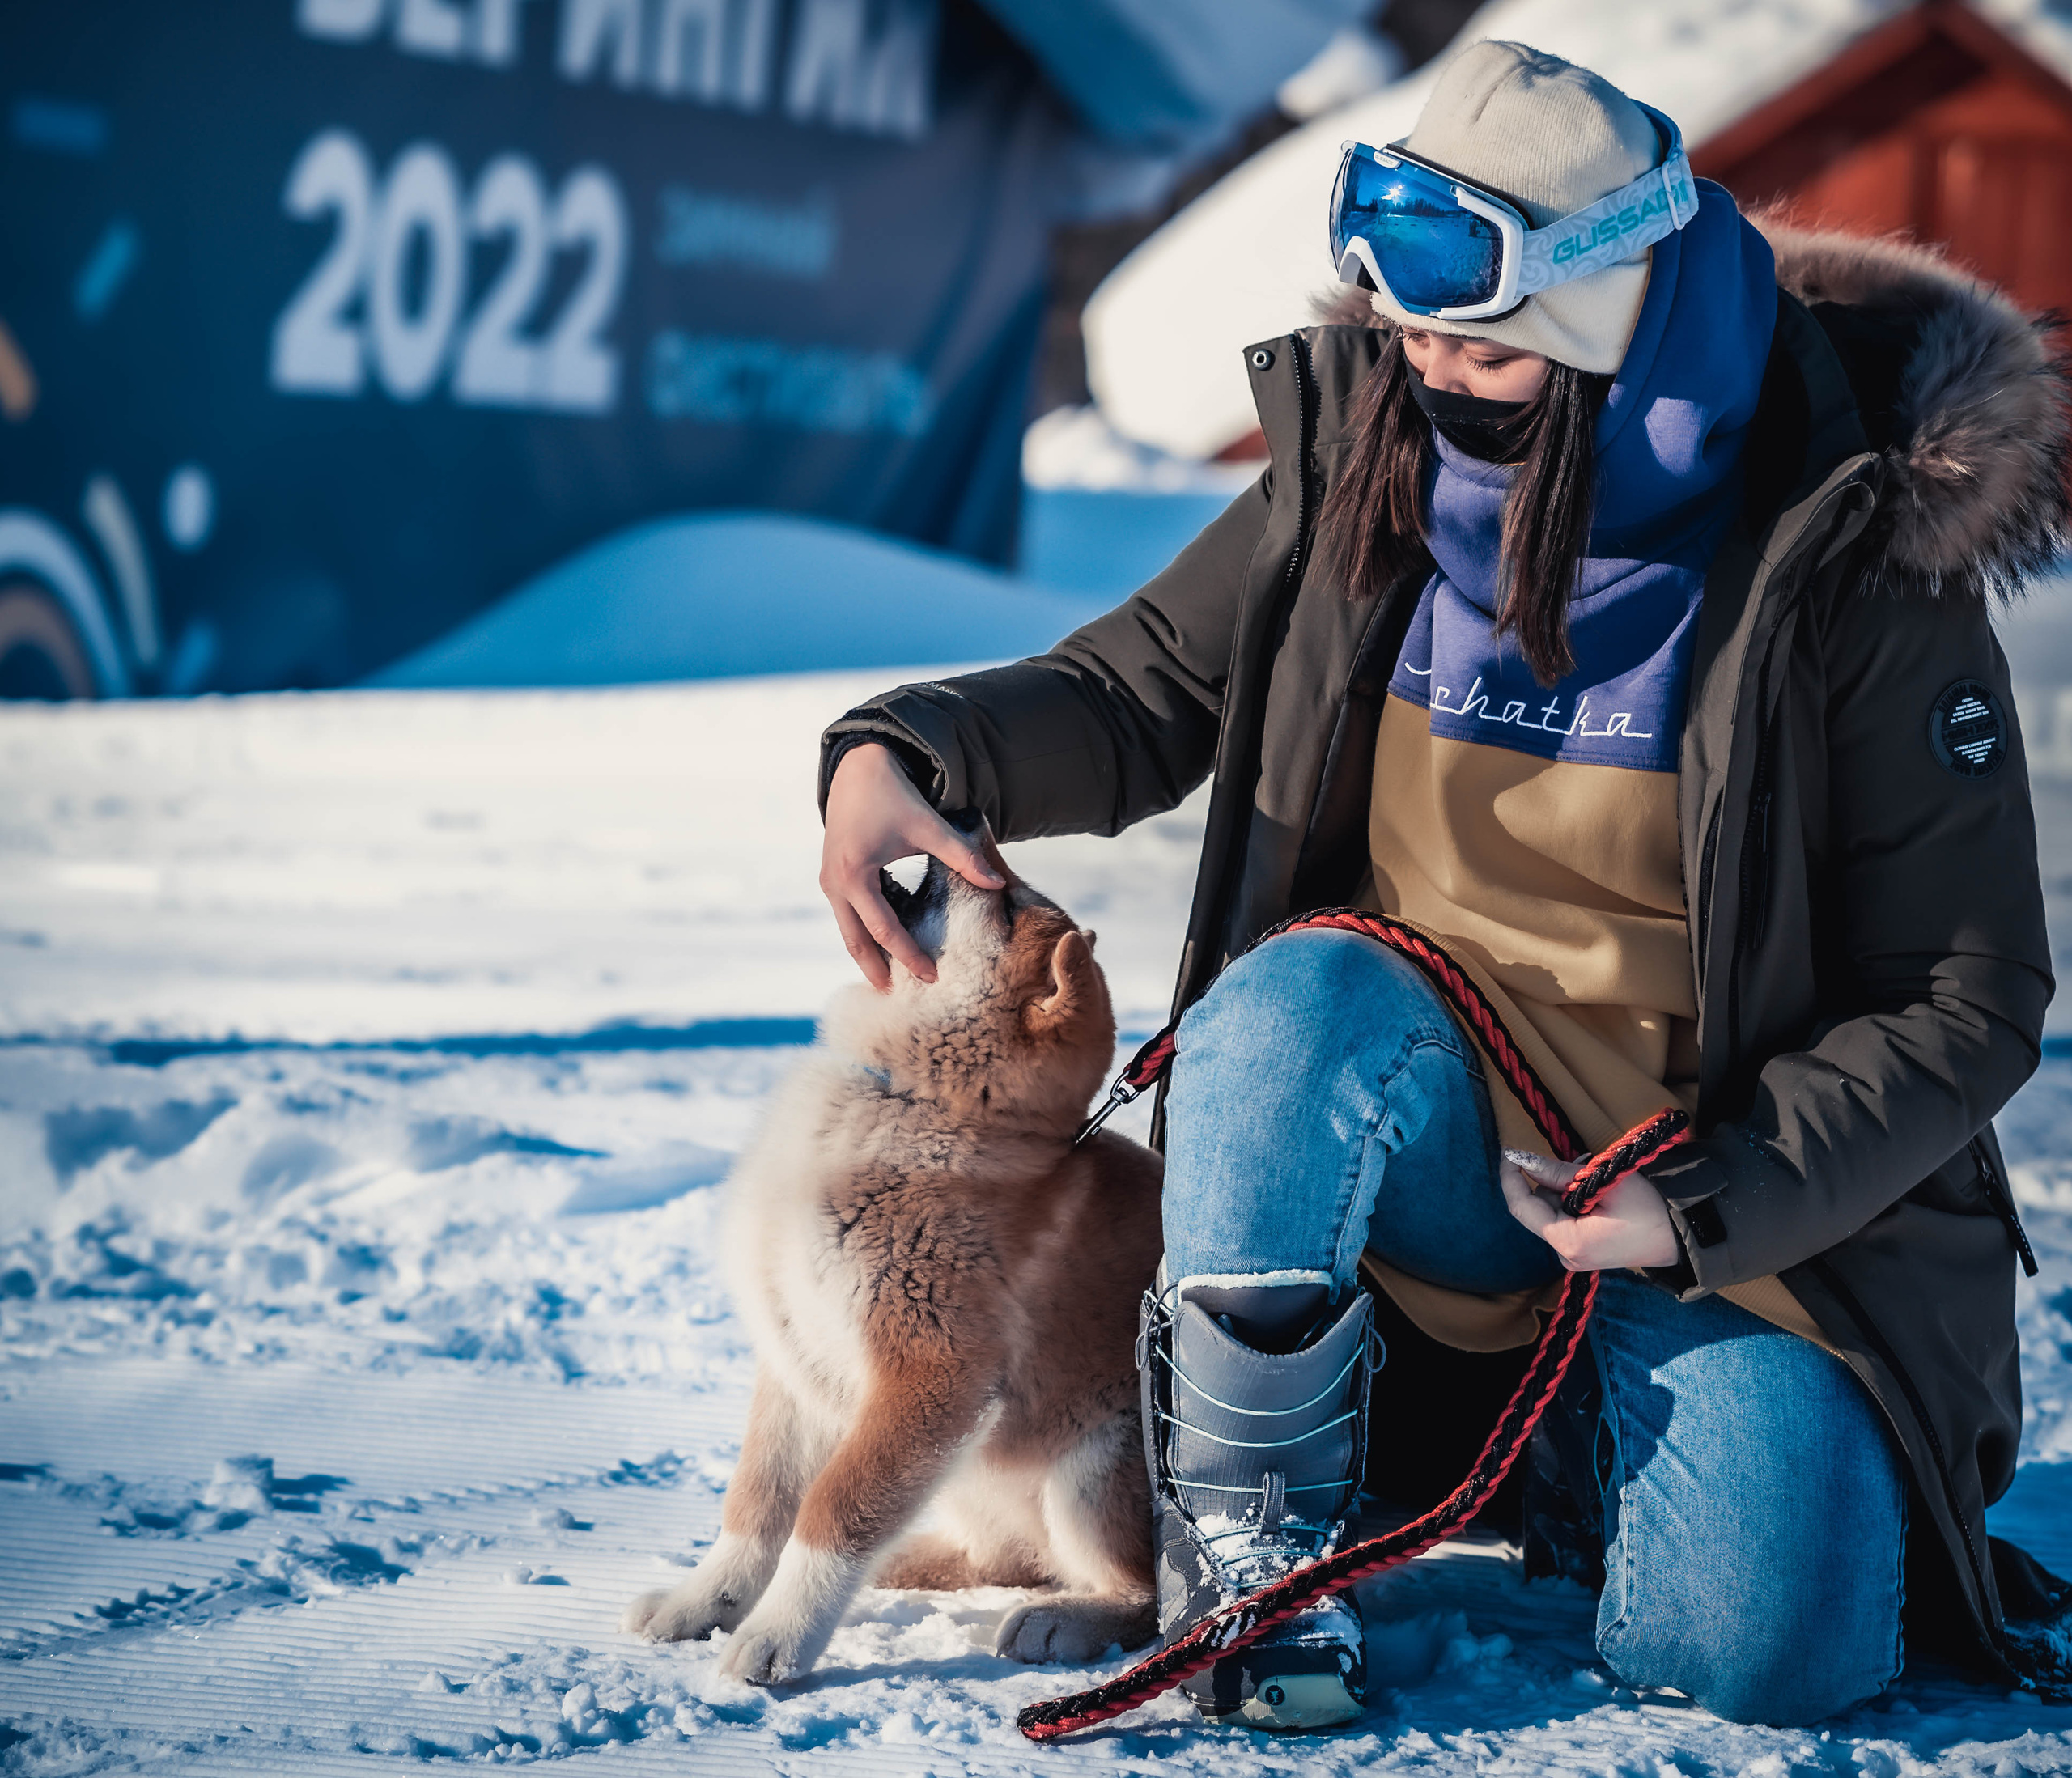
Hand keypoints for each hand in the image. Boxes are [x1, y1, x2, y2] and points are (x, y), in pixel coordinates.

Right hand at [819, 743, 1004, 989]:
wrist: (858, 765)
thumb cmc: (894, 794)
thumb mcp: (928, 826)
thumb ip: (962, 857)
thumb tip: (997, 884)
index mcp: (855, 874)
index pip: (885, 929)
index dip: (908, 956)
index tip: (931, 977)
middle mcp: (834, 882)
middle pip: (855, 940)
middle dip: (876, 969)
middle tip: (898, 997)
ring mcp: (828, 880)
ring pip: (847, 929)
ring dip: (866, 954)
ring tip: (887, 980)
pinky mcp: (831, 875)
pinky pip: (846, 914)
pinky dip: (863, 932)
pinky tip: (883, 945)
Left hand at [1500, 1148, 1681, 1271]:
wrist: (1683, 1235)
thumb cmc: (1649, 1208)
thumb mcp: (1601, 1182)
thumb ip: (1557, 1172)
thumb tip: (1521, 1159)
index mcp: (1567, 1242)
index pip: (1522, 1207)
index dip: (1511, 1177)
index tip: (1509, 1151)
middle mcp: (1565, 1255)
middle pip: (1537, 1208)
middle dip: (1549, 1180)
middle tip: (1580, 1162)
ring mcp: (1574, 1256)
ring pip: (1551, 1211)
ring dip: (1564, 1188)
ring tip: (1596, 1176)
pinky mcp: (1584, 1252)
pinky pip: (1565, 1219)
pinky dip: (1573, 1200)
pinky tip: (1595, 1189)